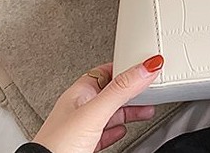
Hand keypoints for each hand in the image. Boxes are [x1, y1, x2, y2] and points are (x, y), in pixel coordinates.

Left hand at [32, 55, 163, 152]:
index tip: (146, 66)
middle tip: (151, 88)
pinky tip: (122, 130)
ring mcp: (80, 128)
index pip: (108, 70)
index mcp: (80, 92)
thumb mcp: (95, 111)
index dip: (127, 67)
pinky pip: (105, 132)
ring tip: (146, 110)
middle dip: (133, 91)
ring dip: (130, 111)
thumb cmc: (58, 145)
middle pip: (113, 92)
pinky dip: (117, 130)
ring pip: (111, 113)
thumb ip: (121, 89)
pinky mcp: (84, 146)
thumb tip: (147, 66)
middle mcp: (79, 107)